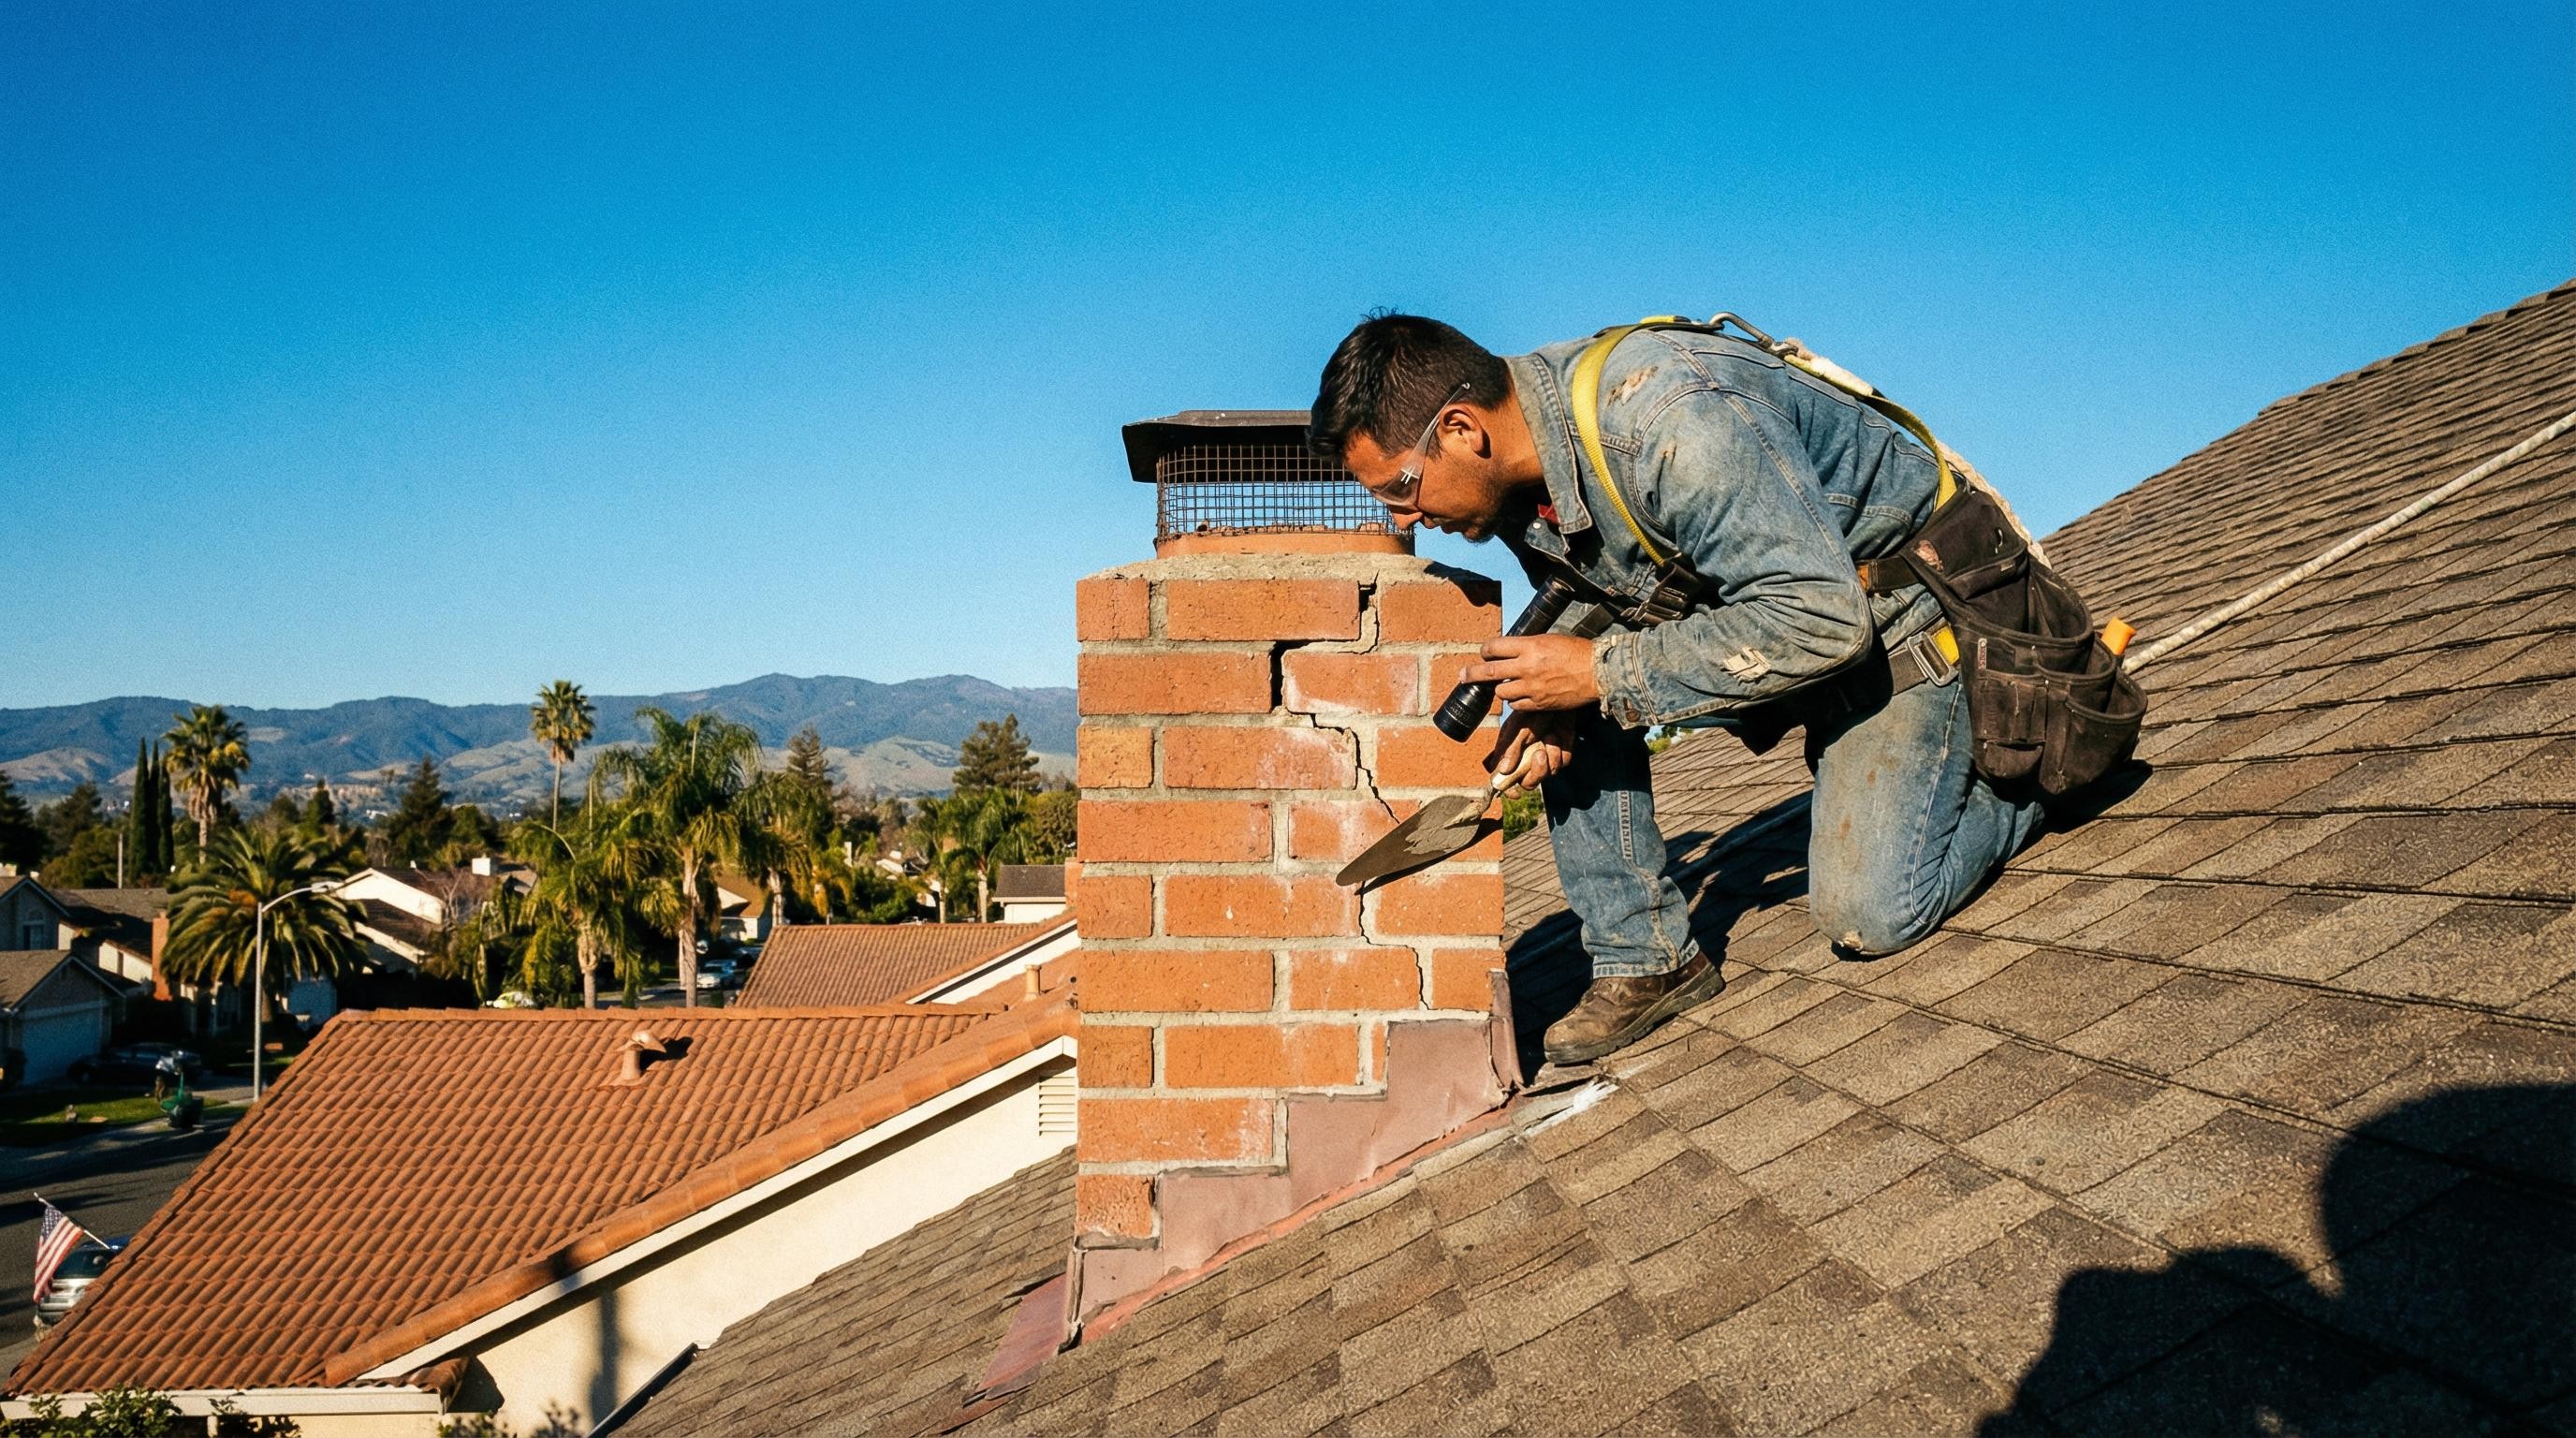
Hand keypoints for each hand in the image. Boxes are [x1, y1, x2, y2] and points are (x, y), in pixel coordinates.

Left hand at [1462, 634, 1600, 711]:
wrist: (1597, 671)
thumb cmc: (1576, 651)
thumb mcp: (1549, 639)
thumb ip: (1527, 645)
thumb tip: (1509, 650)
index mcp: (1530, 646)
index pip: (1494, 647)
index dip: (1486, 650)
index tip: (1484, 653)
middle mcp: (1527, 666)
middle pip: (1489, 671)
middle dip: (1472, 673)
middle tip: (1462, 675)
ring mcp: (1532, 687)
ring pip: (1501, 691)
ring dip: (1501, 688)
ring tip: (1507, 684)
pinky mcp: (1539, 703)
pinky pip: (1516, 705)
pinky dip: (1516, 701)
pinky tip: (1522, 695)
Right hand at [1486, 708, 1578, 795]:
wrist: (1556, 699)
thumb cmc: (1531, 710)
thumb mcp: (1519, 727)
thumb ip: (1511, 748)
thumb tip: (1503, 771)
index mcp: (1510, 753)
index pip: (1504, 778)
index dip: (1508, 787)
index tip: (1514, 791)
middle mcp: (1526, 758)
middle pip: (1529, 782)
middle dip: (1536, 772)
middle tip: (1540, 754)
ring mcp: (1544, 757)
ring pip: (1548, 773)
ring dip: (1550, 757)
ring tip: (1549, 737)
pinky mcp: (1561, 753)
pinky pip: (1561, 763)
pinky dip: (1560, 752)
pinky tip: (1556, 736)